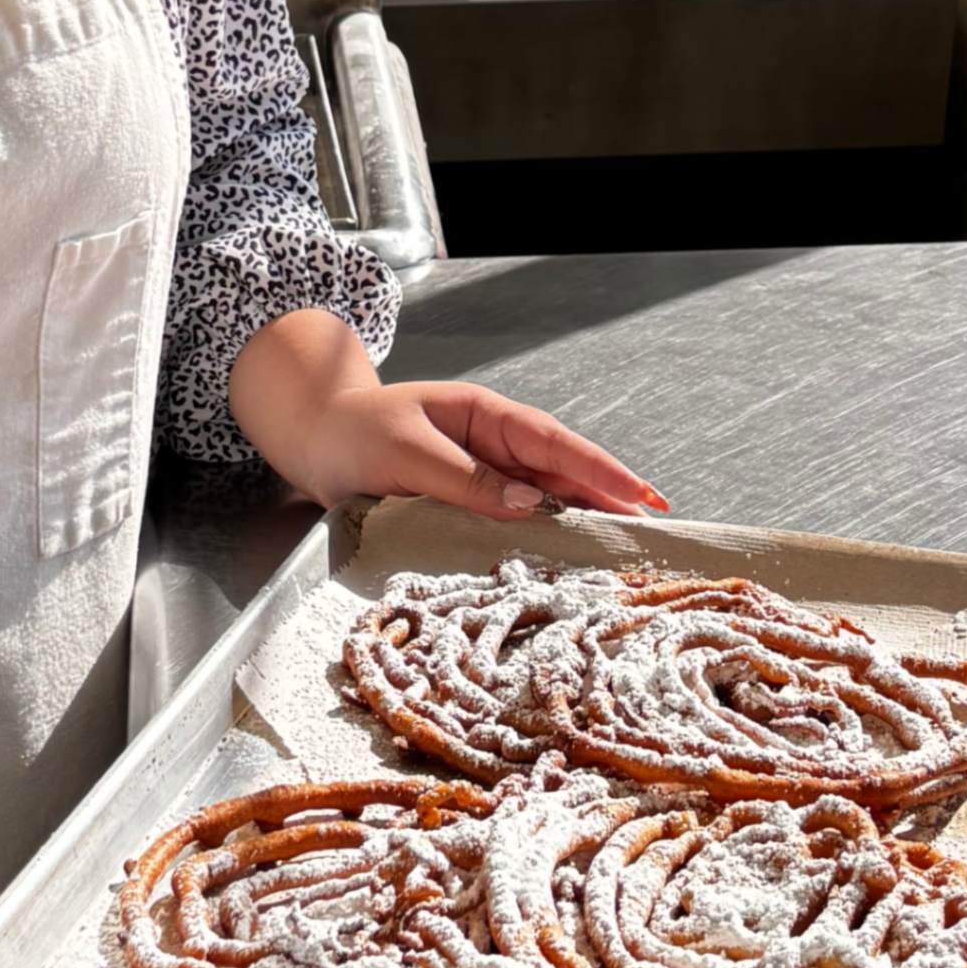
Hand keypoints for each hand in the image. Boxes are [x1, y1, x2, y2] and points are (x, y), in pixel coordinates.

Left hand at [227, 310, 665, 520]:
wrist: (310, 440)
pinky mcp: (465, 500)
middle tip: (656, 526)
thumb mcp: (405, 452)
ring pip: (544, 495)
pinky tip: (567, 553)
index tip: (640, 493)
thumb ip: (465, 479)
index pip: (552, 442)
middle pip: (560, 470)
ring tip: (627, 543)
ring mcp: (481, 471)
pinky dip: (545, 533)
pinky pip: (515, 516)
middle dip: (608, 495)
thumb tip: (532, 504)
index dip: (599, 469)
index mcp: (482, 414)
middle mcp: (489, 442)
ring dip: (583, 517)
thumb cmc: (351, 434)